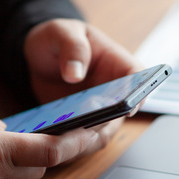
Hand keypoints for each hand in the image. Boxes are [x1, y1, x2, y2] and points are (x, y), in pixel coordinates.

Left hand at [24, 19, 142, 156]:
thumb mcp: (60, 32)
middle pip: (122, 114)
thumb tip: (75, 73)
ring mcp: (100, 110)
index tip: (129, 108)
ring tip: (63, 139)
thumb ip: (72, 47)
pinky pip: (83, 141)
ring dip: (86, 140)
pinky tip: (52, 142)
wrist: (39, 57)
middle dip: (106, 124)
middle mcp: (114, 91)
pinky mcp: (83, 125)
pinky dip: (70, 145)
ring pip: (103, 133)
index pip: (138, 78)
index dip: (139, 94)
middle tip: (83, 126)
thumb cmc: (56, 39)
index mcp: (116, 63)